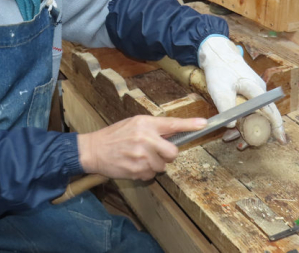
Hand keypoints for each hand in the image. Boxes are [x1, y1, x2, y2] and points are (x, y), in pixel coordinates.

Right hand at [77, 115, 206, 180]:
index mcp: (145, 123)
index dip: (190, 124)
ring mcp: (142, 155)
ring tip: (139, 157)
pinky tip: (134, 164)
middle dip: (167, 155)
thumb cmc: (115, 136)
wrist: (94, 150)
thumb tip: (175, 132)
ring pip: (162, 166)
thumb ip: (154, 128)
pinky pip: (152, 175)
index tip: (204, 124)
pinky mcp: (137, 170)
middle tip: (156, 151)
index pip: (172, 124)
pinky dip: (145, 172)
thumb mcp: (134, 124)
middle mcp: (145, 138)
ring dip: (154, 164)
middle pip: (173, 153)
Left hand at [198, 35, 286, 143]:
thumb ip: (226, 106)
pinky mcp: (247, 92)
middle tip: (241, 146)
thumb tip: (232, 126)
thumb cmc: (219, 69)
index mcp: (256, 90)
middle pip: (262, 116)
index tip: (281, 141)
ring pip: (254, 114)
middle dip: (253, 133)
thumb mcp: (219, 88)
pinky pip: (248, 109)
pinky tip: (229, 128)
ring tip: (229, 139)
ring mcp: (254, 91)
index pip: (271, 111)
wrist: (216, 52)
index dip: (277, 127)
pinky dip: (240, 119)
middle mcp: (259, 91)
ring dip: (243, 128)